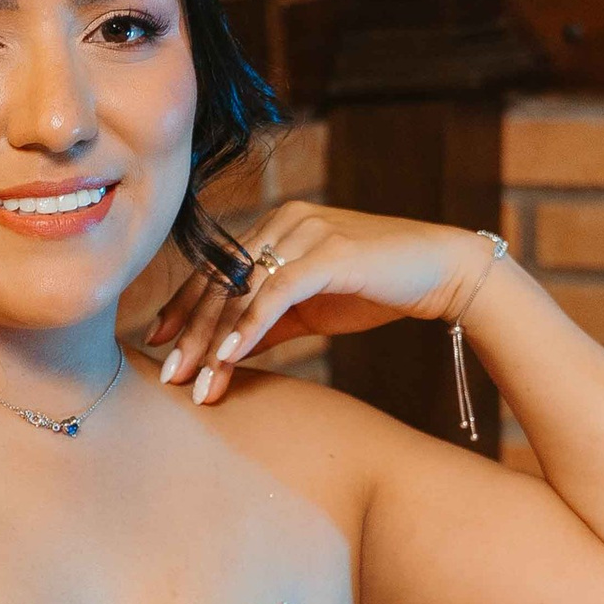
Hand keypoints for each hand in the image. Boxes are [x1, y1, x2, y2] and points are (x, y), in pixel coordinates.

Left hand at [146, 203, 503, 401]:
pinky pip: (277, 293)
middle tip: (170, 377)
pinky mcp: (328, 252)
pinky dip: (251, 327)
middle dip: (192, 333)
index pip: (216, 270)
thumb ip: (271, 322)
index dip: (184, 308)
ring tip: (197, 382)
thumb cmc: (378, 288)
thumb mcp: (313, 308)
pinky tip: (231, 358)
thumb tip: (228, 351)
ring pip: (243, 289)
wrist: (443, 273)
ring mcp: (306, 232)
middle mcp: (284, 221)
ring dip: (216, 340)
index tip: (160, 344)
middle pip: (222, 281)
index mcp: (276, 227)